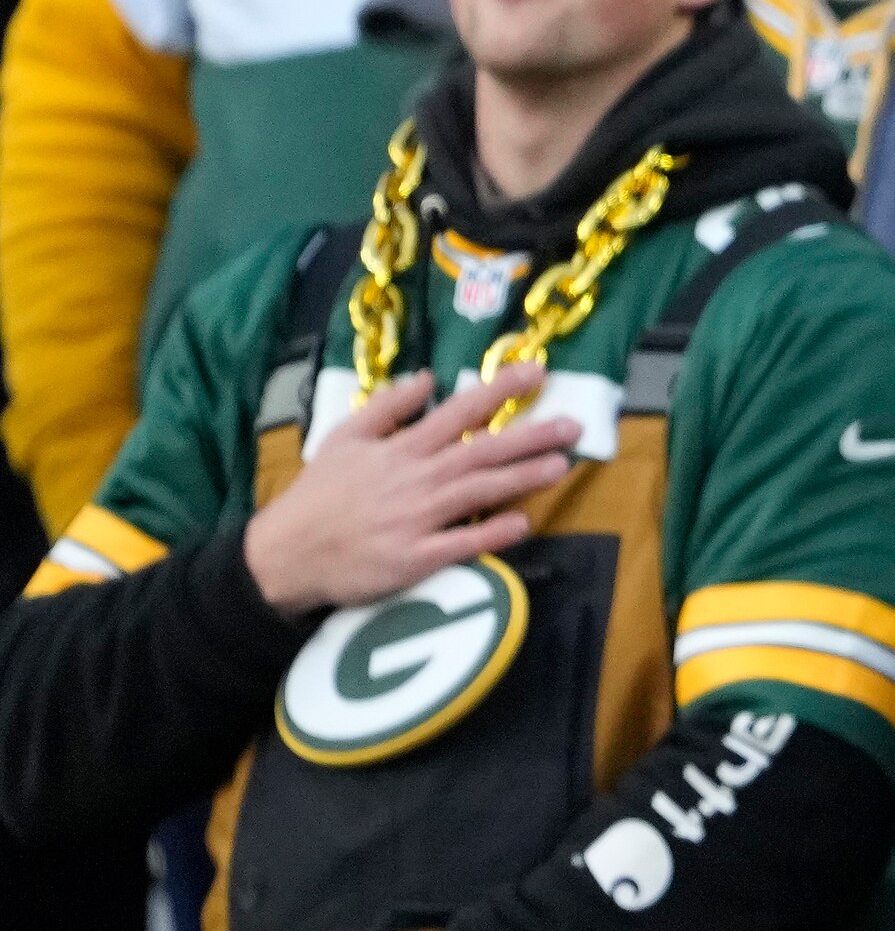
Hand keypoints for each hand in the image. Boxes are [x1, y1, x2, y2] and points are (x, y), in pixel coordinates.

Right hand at [242, 364, 572, 615]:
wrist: (284, 554)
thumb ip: (387, 407)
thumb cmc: (318, 496)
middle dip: (530, 436)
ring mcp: (415, 519)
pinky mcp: (412, 558)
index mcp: (400, 449)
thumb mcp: (343, 439)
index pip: (459, 412)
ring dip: (522, 478)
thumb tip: (427, 377)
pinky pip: (460, 544)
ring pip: (478, 492)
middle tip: (574, 425)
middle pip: (482, 452)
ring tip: (562, 465)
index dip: (500, 391)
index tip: (537, 372)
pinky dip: (491, 534)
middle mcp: (414, 479)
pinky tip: (522, 523)